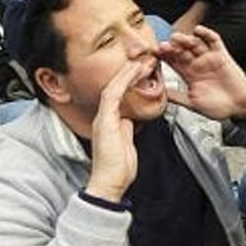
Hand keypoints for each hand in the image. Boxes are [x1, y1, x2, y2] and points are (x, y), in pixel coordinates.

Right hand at [85, 63, 145, 201]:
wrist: (110, 184)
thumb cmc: (118, 169)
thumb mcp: (126, 143)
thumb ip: (126, 129)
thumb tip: (129, 120)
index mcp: (109, 122)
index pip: (117, 94)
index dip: (128, 80)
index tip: (141, 71)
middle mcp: (103, 118)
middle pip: (114, 87)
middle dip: (128, 72)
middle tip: (143, 61)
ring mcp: (103, 119)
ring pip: (113, 87)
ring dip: (126, 73)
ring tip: (140, 62)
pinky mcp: (105, 122)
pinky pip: (112, 96)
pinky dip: (123, 82)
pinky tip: (133, 72)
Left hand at [158, 26, 245, 119]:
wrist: (239, 107)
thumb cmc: (218, 107)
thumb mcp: (193, 104)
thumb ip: (177, 97)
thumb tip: (160, 94)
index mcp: (189, 75)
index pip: (173, 62)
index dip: (164, 57)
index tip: (153, 55)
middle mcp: (197, 64)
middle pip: (182, 51)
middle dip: (172, 48)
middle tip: (162, 47)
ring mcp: (209, 58)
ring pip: (194, 44)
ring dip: (185, 40)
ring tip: (176, 38)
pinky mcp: (221, 55)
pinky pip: (214, 40)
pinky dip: (206, 34)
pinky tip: (198, 30)